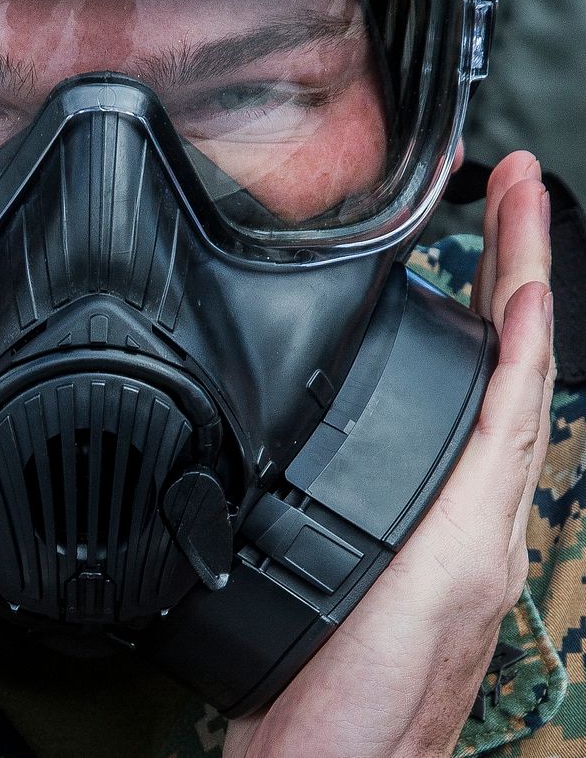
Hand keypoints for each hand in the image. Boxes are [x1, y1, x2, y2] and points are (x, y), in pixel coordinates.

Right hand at [225, 151, 553, 757]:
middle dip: (519, 265)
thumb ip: (468, 489)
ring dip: (496, 306)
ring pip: (491, 392)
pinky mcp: (418, 538)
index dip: (525, 274)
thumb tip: (512, 389)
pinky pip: (458, 436)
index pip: (523, 368)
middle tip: (509, 183)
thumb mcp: (431, 592)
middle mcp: (482, 511)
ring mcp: (453, 524)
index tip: (516, 195)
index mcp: (487, 516)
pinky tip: (446, 349)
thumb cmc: (364, 704)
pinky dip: (467, 372)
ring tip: (488, 238)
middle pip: (515, 364)